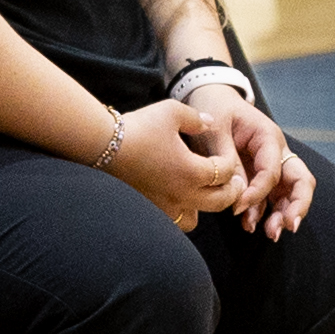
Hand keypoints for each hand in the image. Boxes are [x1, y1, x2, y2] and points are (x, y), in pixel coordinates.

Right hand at [101, 96, 237, 228]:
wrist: (102, 145)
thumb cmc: (138, 128)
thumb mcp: (172, 112)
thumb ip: (196, 118)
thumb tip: (209, 123)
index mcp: (192, 171)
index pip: (225, 174)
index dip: (230, 164)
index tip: (226, 159)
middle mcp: (181, 194)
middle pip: (220, 202)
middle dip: (230, 191)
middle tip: (232, 182)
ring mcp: (163, 206)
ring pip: (195, 219)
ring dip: (203, 207)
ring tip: (200, 192)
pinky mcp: (148, 210)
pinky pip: (171, 222)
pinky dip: (179, 214)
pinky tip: (175, 198)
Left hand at [198, 89, 310, 236]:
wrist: (208, 97)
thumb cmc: (214, 108)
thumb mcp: (215, 130)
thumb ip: (227, 159)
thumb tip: (238, 192)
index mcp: (268, 137)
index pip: (273, 170)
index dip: (259, 192)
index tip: (238, 207)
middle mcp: (276, 152)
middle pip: (300, 181)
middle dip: (297, 205)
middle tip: (287, 226)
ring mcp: (270, 165)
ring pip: (288, 193)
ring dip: (282, 214)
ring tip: (270, 234)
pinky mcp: (259, 175)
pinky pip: (268, 197)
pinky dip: (263, 212)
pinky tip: (250, 225)